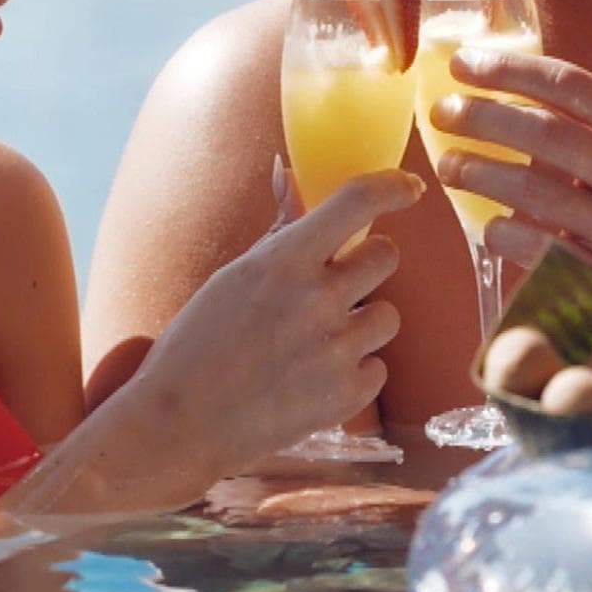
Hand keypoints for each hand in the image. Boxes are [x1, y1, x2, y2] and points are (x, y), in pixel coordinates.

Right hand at [128, 167, 421, 481]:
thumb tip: (286, 169)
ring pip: (388, 315)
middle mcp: (317, 300)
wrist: (182, 422)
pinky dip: (353, 371)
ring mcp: (336, 350)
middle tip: (337, 281)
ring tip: (316, 341)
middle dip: (367, 262)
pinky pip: (378, 367)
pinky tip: (312, 378)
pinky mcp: (348, 396)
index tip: (408, 187)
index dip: (391, 187)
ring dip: (361, 322)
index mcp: (284, 261)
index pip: (357, 202)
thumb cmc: (201, 341)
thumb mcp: (236, 274)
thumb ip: (279, 229)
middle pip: (386, 255)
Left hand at [427, 48, 591, 295]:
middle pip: (545, 132)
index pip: (570, 85)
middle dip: (481, 117)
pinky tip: (487, 222)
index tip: (462, 62)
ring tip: (447, 165)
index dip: (509, 69)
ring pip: (534, 189)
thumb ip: (590, 120)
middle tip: (442, 113)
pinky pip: (536, 246)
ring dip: (478, 172)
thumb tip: (500, 80)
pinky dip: (501, 230)